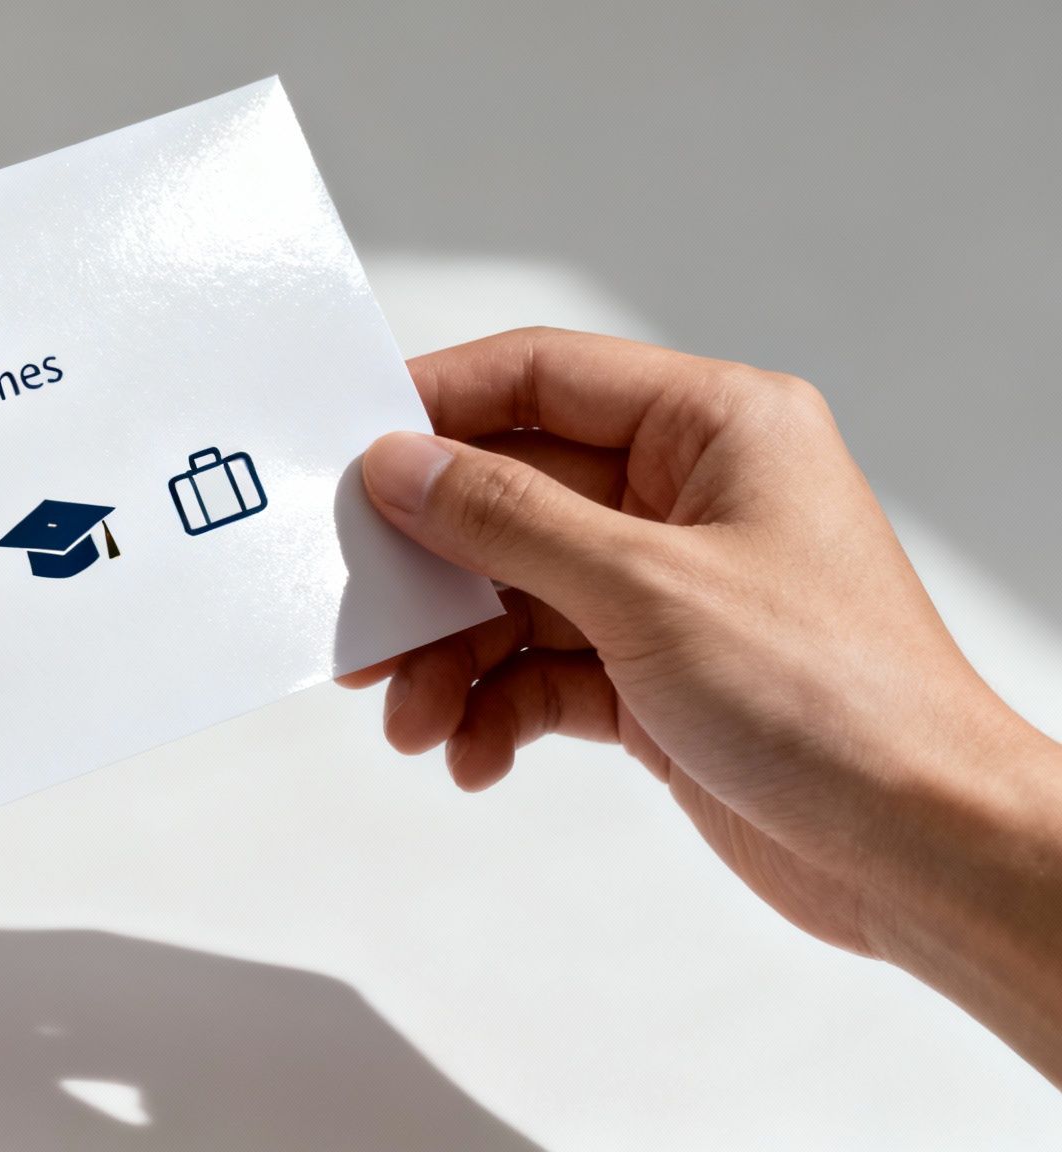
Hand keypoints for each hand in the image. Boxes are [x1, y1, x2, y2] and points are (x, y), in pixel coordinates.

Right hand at [344, 328, 1061, 1080]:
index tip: (352, 453)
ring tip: (416, 722)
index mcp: (716, 428)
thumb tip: (402, 466)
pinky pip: (539, 669)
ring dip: (452, 659)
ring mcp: (668, 587)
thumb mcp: (646, 590)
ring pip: (513, 594)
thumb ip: (507, 519)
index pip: (542, 379)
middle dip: (432, 572)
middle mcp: (688, 496)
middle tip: (363, 622)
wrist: (921, 850)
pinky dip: (495, 711)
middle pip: (510, 497)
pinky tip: (477, 754)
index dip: (438, 407)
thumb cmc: (840, 702)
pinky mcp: (653, 673)